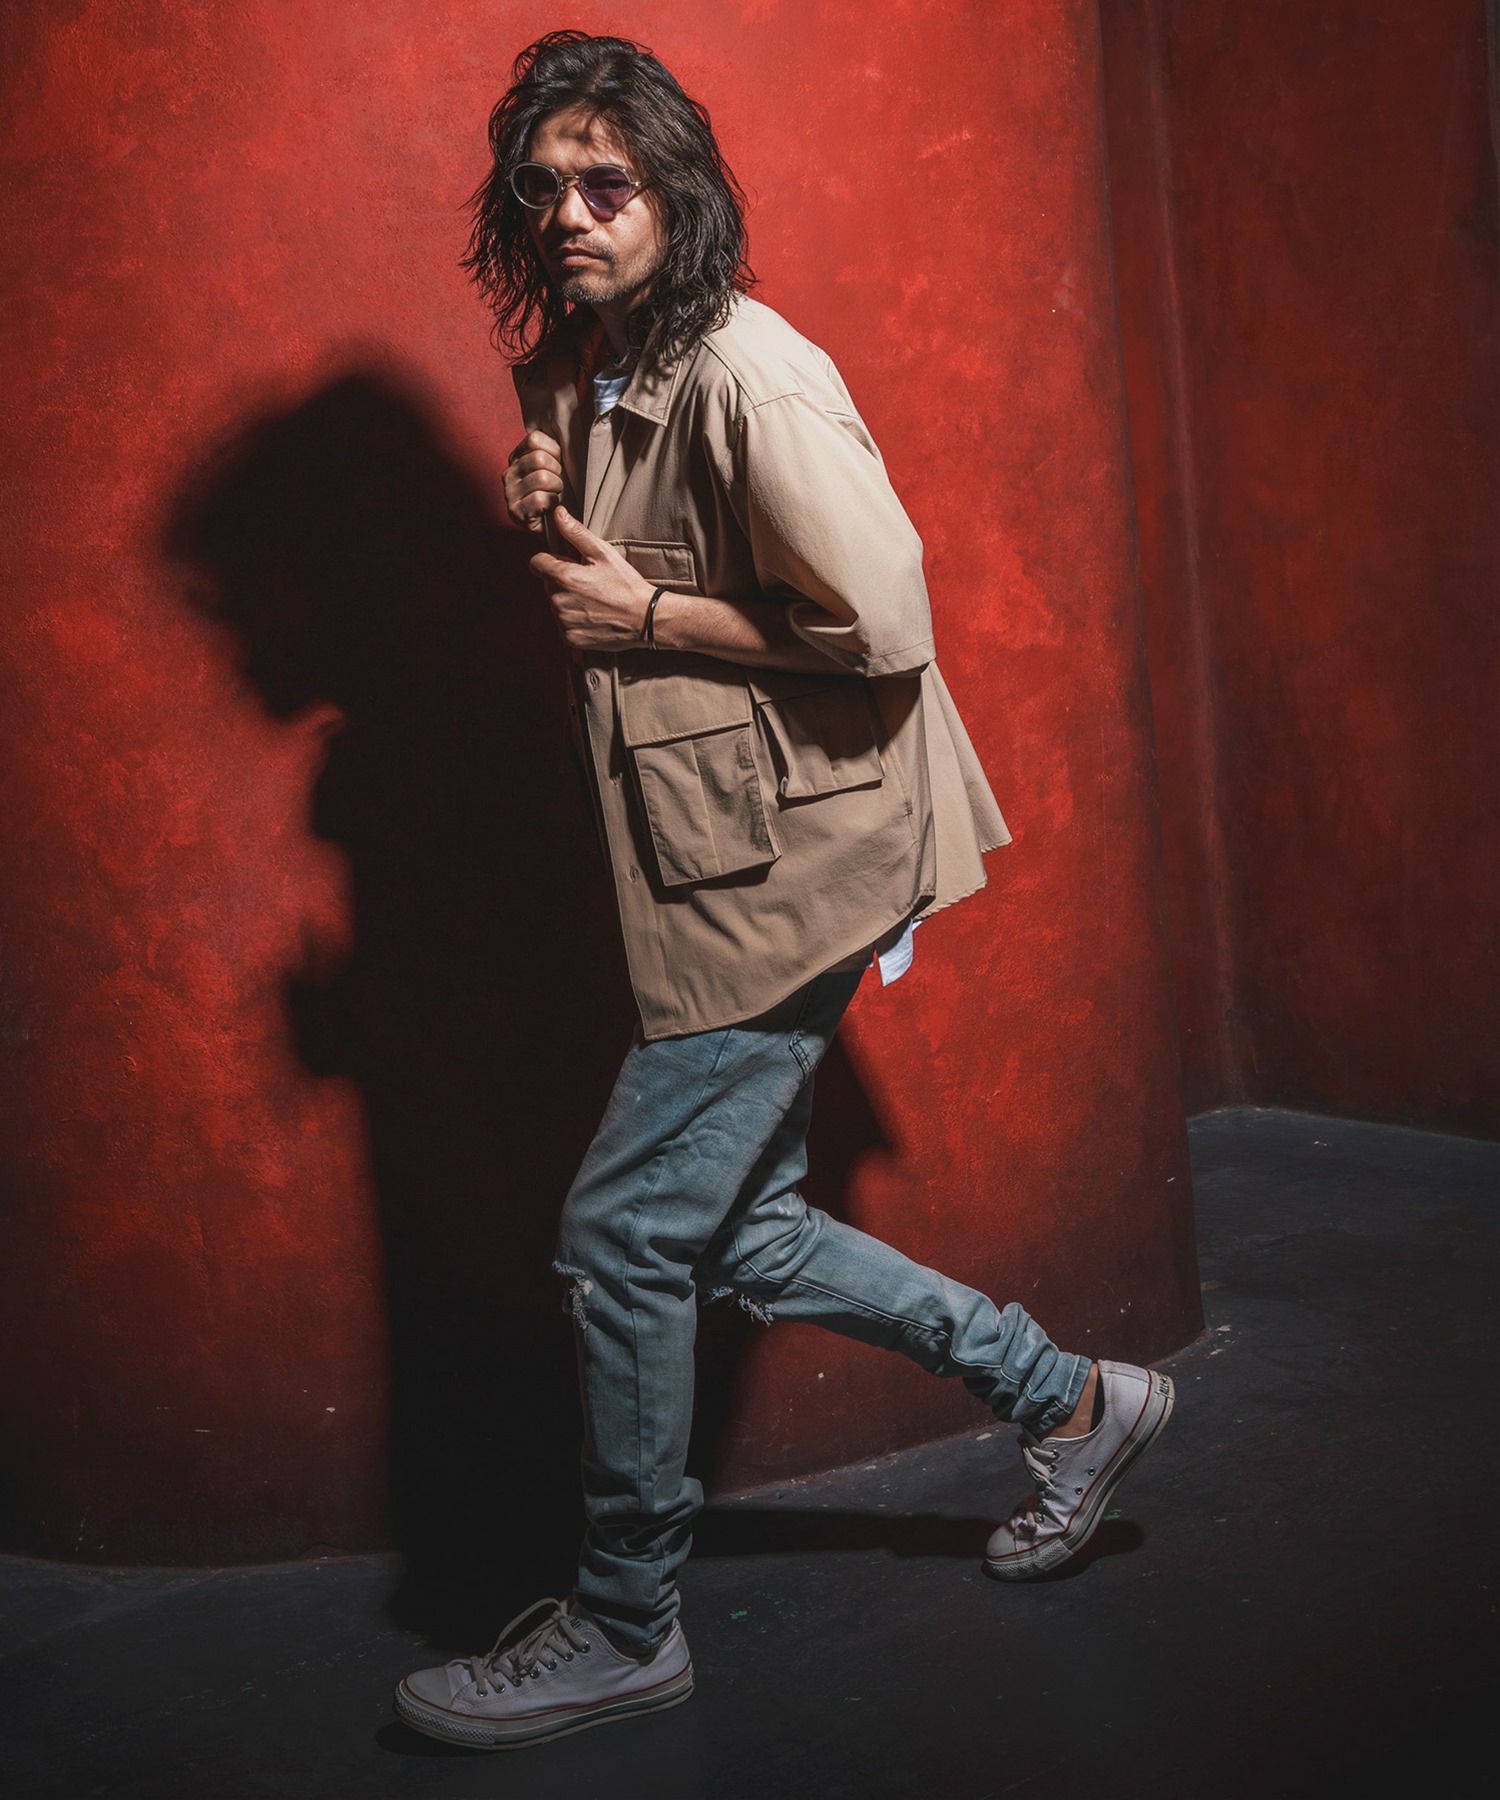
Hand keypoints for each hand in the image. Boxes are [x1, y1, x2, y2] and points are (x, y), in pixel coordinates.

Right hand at [503, 429, 564, 532]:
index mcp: (517, 457)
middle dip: (558, 472)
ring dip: (557, 489)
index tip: (559, 464)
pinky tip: (552, 508)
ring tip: (556, 496)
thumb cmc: (561, 493)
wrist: (558, 528)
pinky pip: (540, 498)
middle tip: (559, 484)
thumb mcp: (559, 466)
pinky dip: (553, 504)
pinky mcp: (515, 511)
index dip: (555, 450)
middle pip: (540, 458)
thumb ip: (557, 449)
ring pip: (542, 477)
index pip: (535, 438)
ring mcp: (509, 492)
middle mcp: (509, 472)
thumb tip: (567, 425)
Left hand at [529, 506, 654, 650]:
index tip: (569, 564)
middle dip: (562, 581)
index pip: (537, 563)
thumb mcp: (603, 553)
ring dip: (568, 600)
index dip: (551, 560)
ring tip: (594, 600)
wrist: (645, 619)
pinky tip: (593, 616)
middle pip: (547, 584)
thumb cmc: (626, 584)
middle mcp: (558, 601)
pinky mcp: (570, 639)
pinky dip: (574, 620)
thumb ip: (575, 532)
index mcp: (563, 577)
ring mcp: (564, 622)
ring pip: (555, 605)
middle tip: (589, 583)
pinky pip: (564, 625)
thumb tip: (557, 513)